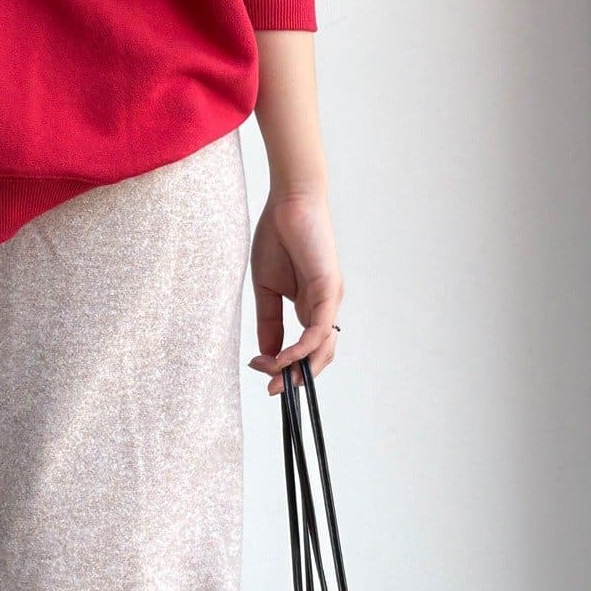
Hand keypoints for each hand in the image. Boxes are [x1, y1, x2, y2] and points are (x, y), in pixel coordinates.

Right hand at [247, 189, 342, 394]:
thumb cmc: (277, 236)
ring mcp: (329, 300)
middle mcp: (323, 307)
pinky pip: (318, 330)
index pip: (304, 349)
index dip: (286, 368)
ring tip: (272, 375)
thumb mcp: (266, 289)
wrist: (288, 201)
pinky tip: (282, 358)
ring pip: (323, 349)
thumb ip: (268, 321)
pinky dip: (301, 348)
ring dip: (297, 368)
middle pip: (318, 356)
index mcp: (309, 307)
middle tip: (271, 389)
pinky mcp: (329, 290)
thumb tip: (267, 353)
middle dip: (295, 378)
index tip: (260, 373)